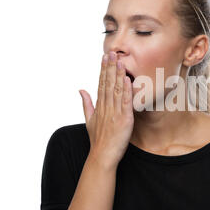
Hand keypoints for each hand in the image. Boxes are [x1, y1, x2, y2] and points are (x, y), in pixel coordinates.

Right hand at [79, 51, 133, 167]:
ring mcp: (115, 113)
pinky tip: (128, 80)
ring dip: (118, 75)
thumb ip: (86, 104)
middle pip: (108, 84)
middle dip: (110, 68)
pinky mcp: (124, 119)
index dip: (103, 70)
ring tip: (120, 61)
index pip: (101, 84)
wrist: (102, 156)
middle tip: (111, 53)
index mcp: (99, 107)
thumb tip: (81, 89)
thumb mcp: (89, 120)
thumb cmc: (97, 140)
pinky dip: (127, 91)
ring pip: (117, 90)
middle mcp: (106, 108)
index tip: (104, 58)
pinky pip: (126, 103)